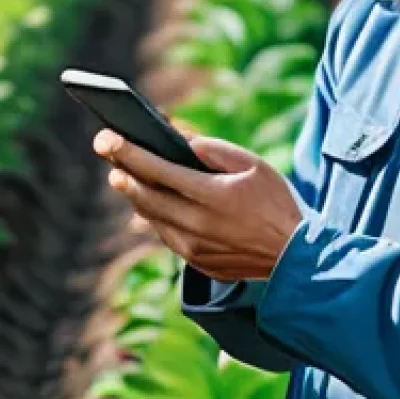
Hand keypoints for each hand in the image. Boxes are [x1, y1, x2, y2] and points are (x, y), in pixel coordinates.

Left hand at [92, 114, 303, 280]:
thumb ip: (215, 151)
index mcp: (212, 195)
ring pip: (150, 217)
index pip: (159, 169)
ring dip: (133, 194)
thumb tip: (181, 139)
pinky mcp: (195, 260)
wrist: (294, 258)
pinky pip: (164, 234)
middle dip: (122, 171)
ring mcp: (194, 246)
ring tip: (120, 175)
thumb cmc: (276, 203)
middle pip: (146, 195)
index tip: (107, 138)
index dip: (129, 152)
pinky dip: (151, 216)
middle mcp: (197, 223)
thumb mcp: (253, 165)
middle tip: (105, 152)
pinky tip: (144, 203)